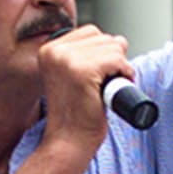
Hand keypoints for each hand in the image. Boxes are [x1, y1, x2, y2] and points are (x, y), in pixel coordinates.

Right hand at [37, 24, 131, 154]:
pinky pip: (117, 60)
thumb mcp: (76, 76)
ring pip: (113, 47)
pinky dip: (124, 73)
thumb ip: (91, 55)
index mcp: (49, 50)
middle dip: (113, 59)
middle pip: (102, 37)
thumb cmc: (75, 115)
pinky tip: (112, 89)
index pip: (90, 32)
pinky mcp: (82, 72)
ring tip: (105, 88)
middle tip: (102, 84)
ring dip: (119, 67)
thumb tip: (120, 40)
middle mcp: (54, 51)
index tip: (96, 76)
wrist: (68, 142)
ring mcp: (66, 60)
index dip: (102, 52)